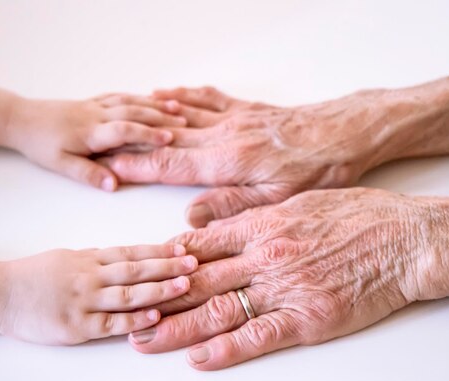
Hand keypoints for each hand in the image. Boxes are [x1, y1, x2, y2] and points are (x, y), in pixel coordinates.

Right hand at [0, 244, 197, 344]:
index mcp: (89, 258)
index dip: (159, 250)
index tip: (182, 248)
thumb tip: (125, 256)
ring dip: (159, 289)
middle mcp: (90, 276)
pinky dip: (134, 319)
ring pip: (128, 294)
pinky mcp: (76, 326)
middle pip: (136, 270)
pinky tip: (155, 316)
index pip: (130, 252)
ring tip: (184, 285)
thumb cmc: (33, 274)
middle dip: (168, 266)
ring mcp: (84, 301)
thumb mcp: (67, 257)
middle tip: (194, 263)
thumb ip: (96, 259)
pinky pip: (111, 323)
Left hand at [6, 93, 186, 190]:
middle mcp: (96, 115)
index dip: (148, 134)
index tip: (170, 137)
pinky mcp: (91, 101)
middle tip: (185, 123)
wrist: (18, 118)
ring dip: (155, 105)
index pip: (125, 130)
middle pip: (134, 112)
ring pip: (130, 101)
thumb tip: (114, 184)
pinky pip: (120, 96)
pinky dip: (139, 97)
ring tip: (178, 108)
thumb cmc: (40, 144)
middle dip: (161, 117)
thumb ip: (88, 174)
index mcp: (91, 132)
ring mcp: (95, 105)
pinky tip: (151, 99)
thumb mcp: (61, 165)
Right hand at [104, 87, 404, 226]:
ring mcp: (235, 118)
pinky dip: (183, 96)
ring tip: (119, 117)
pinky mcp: (247, 109)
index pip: (170, 165)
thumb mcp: (278, 200)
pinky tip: (167, 94)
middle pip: (168, 139)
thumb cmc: (319, 170)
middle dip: (132, 142)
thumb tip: (190, 217)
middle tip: (101, 143)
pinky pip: (207, 99)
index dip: (137, 167)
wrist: (347, 132)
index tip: (109, 166)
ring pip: (182, 116)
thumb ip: (231, 206)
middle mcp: (226, 135)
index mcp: (229, 161)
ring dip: (149, 117)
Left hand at [126, 188, 439, 368]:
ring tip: (145, 340)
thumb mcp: (299, 199)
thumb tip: (215, 223)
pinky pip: (260, 335)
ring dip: (178, 327)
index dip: (167, 260)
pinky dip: (228, 348)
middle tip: (126, 313)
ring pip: (220, 309)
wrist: (405, 238)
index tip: (144, 272)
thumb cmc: (357, 215)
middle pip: (199, 280)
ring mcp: (286, 287)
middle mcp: (266, 255)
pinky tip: (201, 358)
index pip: (200, 244)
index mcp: (263, 223)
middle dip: (159, 298)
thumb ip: (254, 213)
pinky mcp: (309, 316)